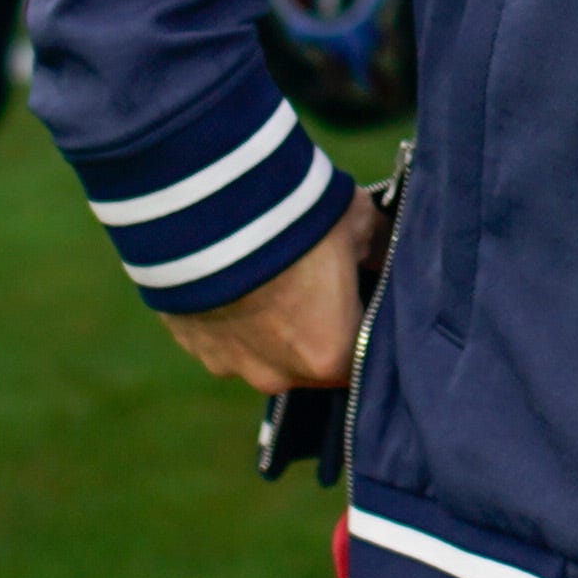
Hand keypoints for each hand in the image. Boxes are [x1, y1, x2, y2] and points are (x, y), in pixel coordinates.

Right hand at [159, 182, 384, 391]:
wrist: (203, 202)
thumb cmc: (295, 218)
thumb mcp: (357, 221)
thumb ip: (379, 248)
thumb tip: (385, 255)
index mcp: (329, 356)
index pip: (363, 360)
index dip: (366, 327)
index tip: (361, 296)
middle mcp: (278, 375)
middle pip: (311, 359)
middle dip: (316, 326)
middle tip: (313, 279)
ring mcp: (229, 364)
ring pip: (263, 351)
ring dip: (269, 323)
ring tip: (267, 272)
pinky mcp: (191, 343)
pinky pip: (221, 337)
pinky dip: (229, 313)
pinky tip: (232, 273)